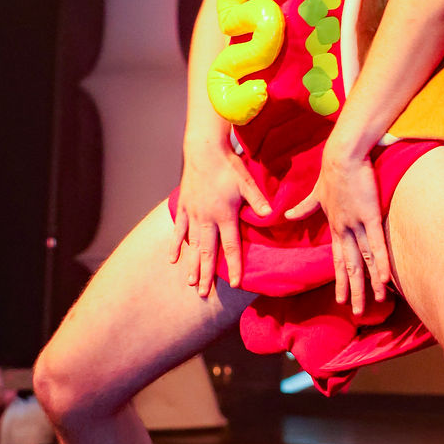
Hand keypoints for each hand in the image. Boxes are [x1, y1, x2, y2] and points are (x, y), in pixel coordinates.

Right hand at [169, 142, 270, 295]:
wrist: (203, 150)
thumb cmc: (228, 165)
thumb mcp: (247, 182)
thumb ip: (257, 200)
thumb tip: (271, 215)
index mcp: (224, 215)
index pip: (230, 246)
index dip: (234, 266)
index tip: (236, 284)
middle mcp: (207, 219)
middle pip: (208, 252)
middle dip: (207, 274)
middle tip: (205, 294)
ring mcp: (193, 214)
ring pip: (192, 245)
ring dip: (191, 265)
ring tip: (190, 283)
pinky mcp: (184, 207)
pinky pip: (179, 230)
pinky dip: (176, 245)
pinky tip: (172, 259)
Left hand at [285, 142, 390, 316]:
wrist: (341, 155)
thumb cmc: (330, 170)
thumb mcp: (316, 193)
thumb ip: (303, 207)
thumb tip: (286, 215)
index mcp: (334, 226)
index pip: (338, 259)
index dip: (341, 279)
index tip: (342, 298)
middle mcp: (344, 230)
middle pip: (350, 266)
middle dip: (354, 290)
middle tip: (356, 312)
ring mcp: (357, 224)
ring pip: (365, 259)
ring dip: (370, 282)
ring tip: (376, 302)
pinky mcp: (370, 215)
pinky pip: (376, 244)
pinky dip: (381, 262)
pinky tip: (385, 279)